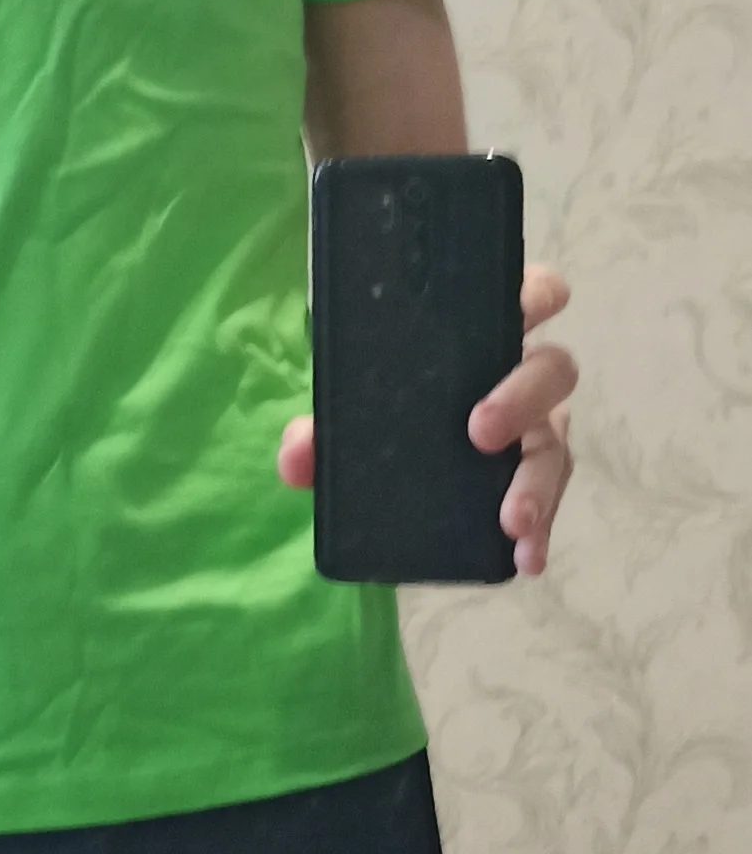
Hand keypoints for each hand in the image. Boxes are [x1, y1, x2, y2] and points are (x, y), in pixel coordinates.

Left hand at [278, 262, 578, 577]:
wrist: (385, 469)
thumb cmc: (381, 405)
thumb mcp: (349, 412)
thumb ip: (320, 430)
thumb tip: (297, 459)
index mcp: (485, 335)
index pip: (531, 294)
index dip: (538, 295)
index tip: (526, 309)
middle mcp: (521, 377)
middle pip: (553, 371)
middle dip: (522, 398)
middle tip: (480, 433)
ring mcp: (535, 430)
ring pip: (556, 446)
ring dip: (537, 483)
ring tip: (514, 523)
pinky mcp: (530, 480)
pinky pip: (546, 501)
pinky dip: (538, 532)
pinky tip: (525, 559)